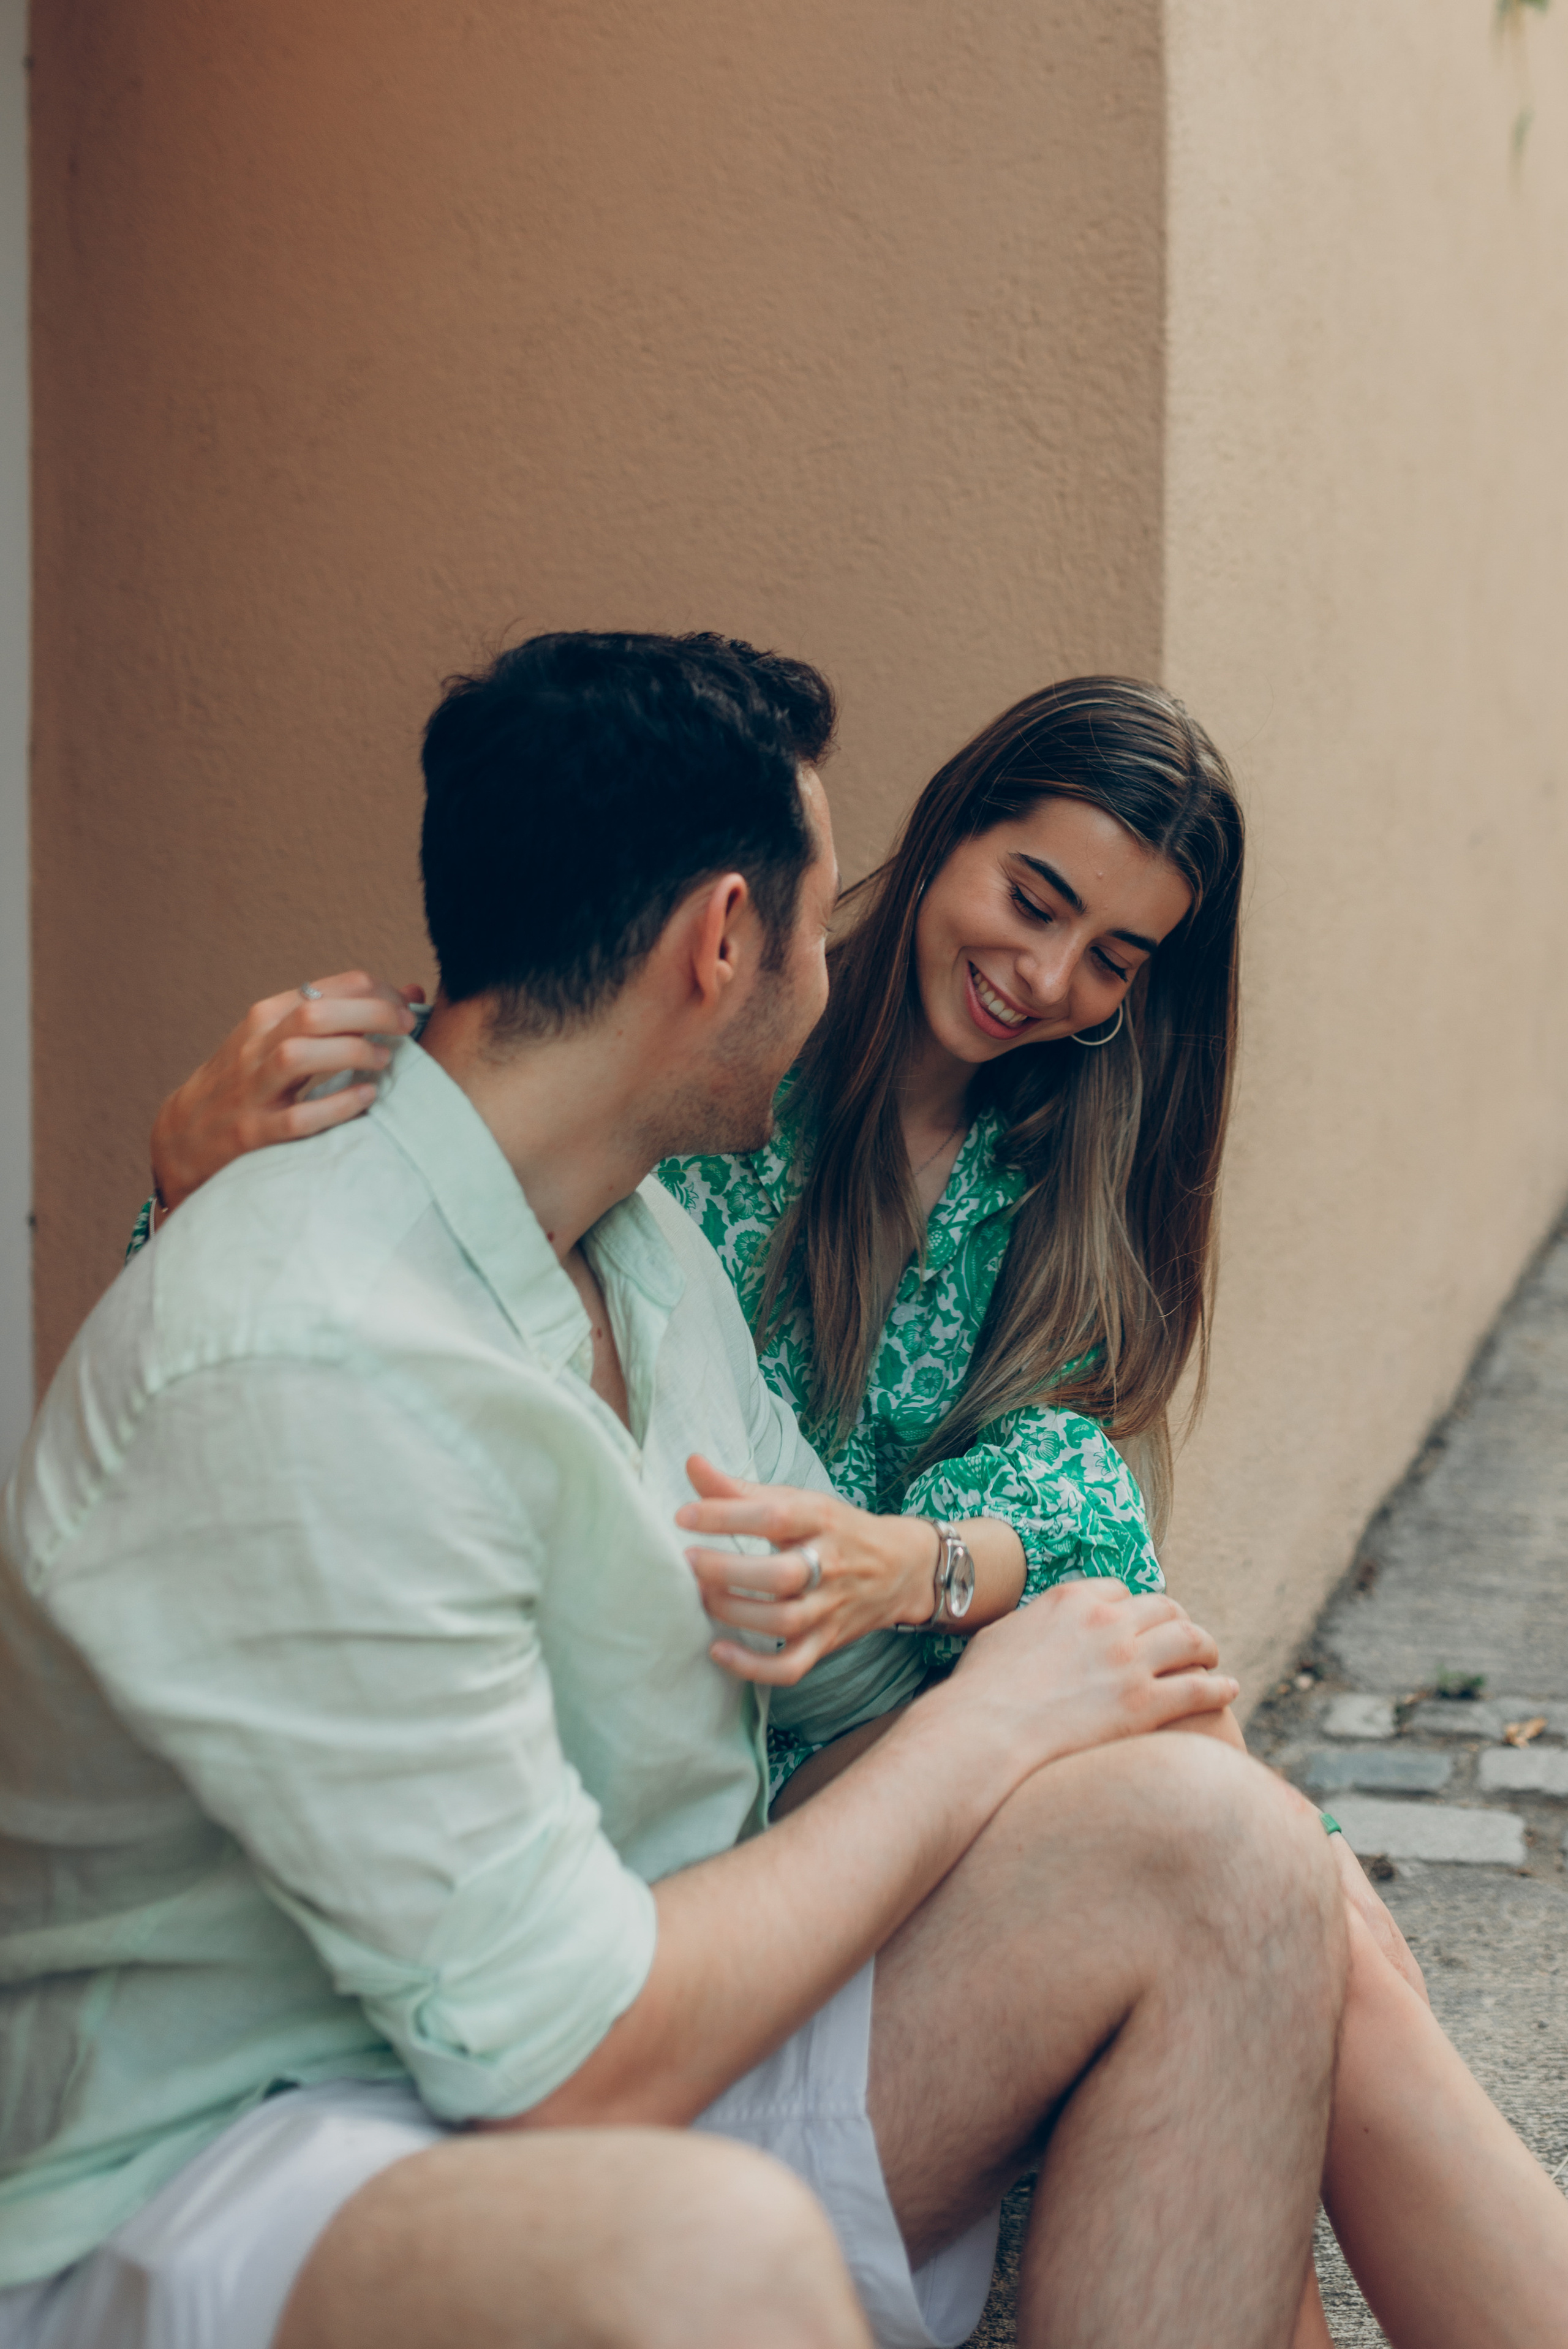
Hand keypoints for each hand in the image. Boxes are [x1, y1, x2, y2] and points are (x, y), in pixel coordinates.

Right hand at [150, 973, 423, 1211]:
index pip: (331, 988)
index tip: (407, 1007)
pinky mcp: (254, 1132)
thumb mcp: (284, 1037)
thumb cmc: (250, 1081)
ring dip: (351, 1053)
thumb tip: (412, 993)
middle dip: (372, 1014)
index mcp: (267, 1017)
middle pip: (317, 1014)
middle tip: (406, 1027)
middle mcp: (257, 1047)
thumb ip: (342, 1016)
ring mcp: (252, 1090)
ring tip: (383, 1060)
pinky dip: (337, 1105)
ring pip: (299, 1056)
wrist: (186, 1133)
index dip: (379, 992)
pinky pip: (298, 1117)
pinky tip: (366, 1097)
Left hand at [676, 1454, 937, 1684]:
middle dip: (728, 1570)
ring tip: (701, 1596)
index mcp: (821, 1519)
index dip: (726, 1516)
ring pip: (784, 1621)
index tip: (683, 1516)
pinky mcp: (826, 1642)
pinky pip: (791, 1666)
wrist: (901, 1567)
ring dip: (735, 1612)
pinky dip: (753, 1667)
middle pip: (781, 1574)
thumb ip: (740, 1489)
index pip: (775, 1515)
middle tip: (689, 1560)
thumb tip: (691, 1464)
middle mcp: (830, 1564)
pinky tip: (718, 1651)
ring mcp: (829, 1607)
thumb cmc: (835, 1529)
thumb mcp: (798, 1501)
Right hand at [939, 1577, 1238, 1777]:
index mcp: (1071, 1600)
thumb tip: (1033, 1632)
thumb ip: (1030, 1625)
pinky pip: (1199, 1689)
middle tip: (1185, 1637)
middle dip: (1177, 1619)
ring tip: (1212, 1659)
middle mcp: (1107, 1622)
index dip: (1132, 1606)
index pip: (1118, 1589)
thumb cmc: (980, 1691)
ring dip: (1206, 1647)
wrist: (986, 1731)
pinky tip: (1229, 1690)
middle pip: (1162, 1607)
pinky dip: (1219, 1687)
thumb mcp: (1001, 1635)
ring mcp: (1129, 1661)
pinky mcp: (1144, 1704)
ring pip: (1189, 1639)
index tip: (1138, 1621)